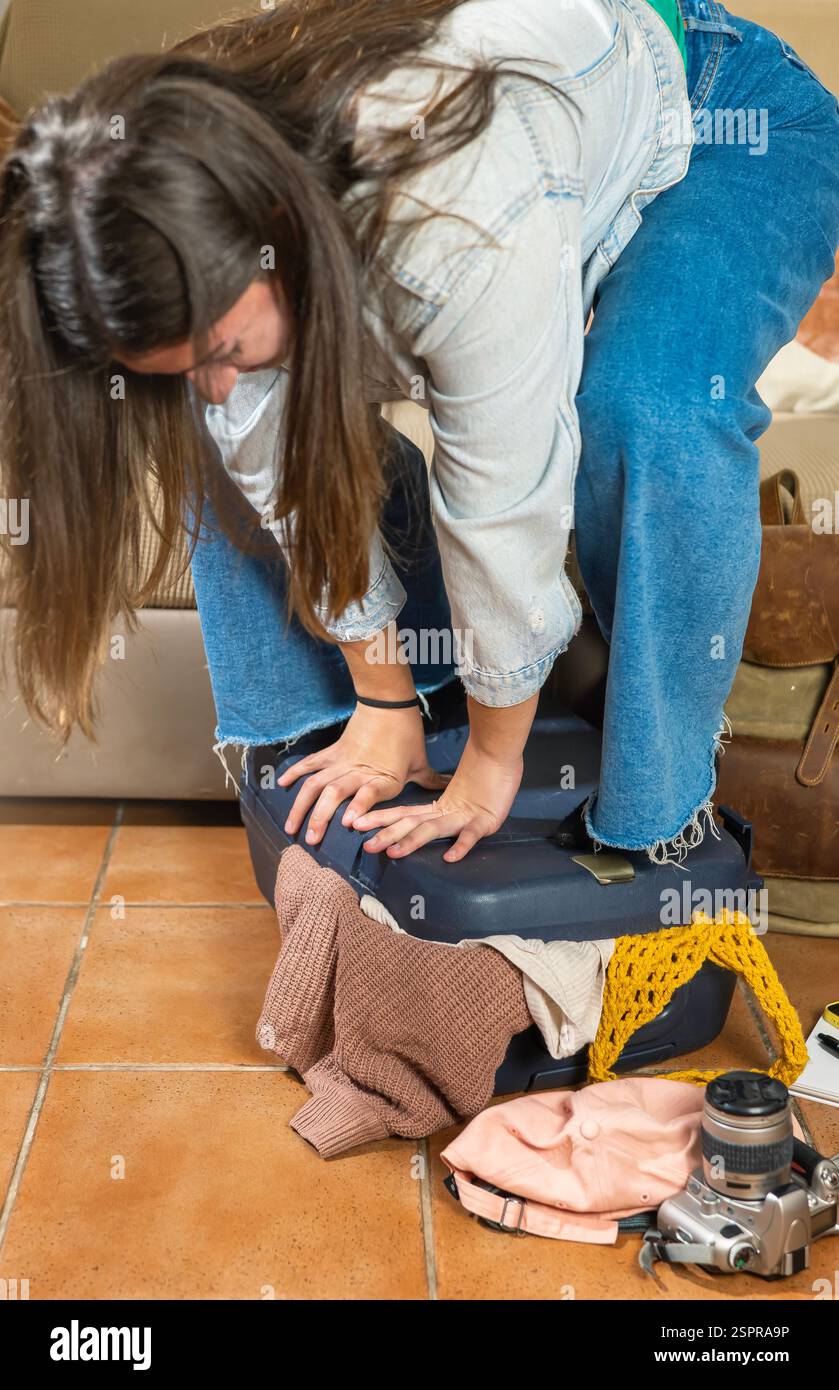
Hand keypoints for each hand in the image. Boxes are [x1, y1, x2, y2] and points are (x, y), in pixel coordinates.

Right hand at [278, 702, 448, 845]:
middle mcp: (359, 772)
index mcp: (383, 777)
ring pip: (315, 784)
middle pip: (334, 794)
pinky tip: (281, 786)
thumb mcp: (421, 763)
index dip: (359, 807)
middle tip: (312, 840)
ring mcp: (341, 762)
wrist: (389, 703)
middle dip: (320, 818)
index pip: (370, 793)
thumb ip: (431, 782)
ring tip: (291, 827)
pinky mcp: (332, 753)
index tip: (349, 825)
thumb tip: (450, 790)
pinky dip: (294, 774)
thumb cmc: (407, 736)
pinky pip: (310, 764)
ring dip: (301, 806)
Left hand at [353, 736, 523, 861]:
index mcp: (436, 808)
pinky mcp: (485, 820)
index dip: (380, 819)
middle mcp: (445, 812)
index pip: (402, 813)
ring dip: (412, 841)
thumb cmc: (480, 780)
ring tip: (393, 852)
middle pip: (411, 823)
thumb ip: (436, 812)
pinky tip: (450, 857)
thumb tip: (415, 824)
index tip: (356, 824)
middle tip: (366, 845)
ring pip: (432, 829)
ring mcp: (463, 816)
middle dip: (387, 834)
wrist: (500, 757)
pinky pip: (471, 835)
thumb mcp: (454, 799)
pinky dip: (461, 845)